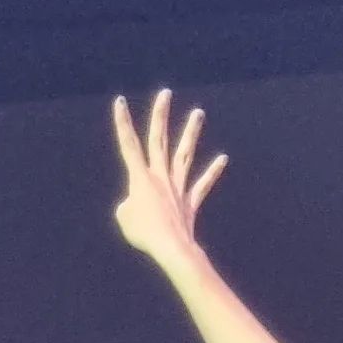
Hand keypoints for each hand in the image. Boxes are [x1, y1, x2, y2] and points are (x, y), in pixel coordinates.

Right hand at [112, 90, 227, 268]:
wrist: (170, 249)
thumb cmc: (144, 235)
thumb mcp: (125, 217)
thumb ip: (129, 204)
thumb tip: (140, 204)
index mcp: (140, 177)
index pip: (128, 144)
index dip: (122, 122)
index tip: (120, 101)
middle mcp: (160, 177)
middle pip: (159, 139)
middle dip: (160, 115)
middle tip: (165, 93)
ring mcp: (177, 187)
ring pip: (184, 154)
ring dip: (191, 132)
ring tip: (199, 113)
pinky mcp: (190, 202)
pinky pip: (202, 184)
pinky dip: (212, 171)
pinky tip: (222, 158)